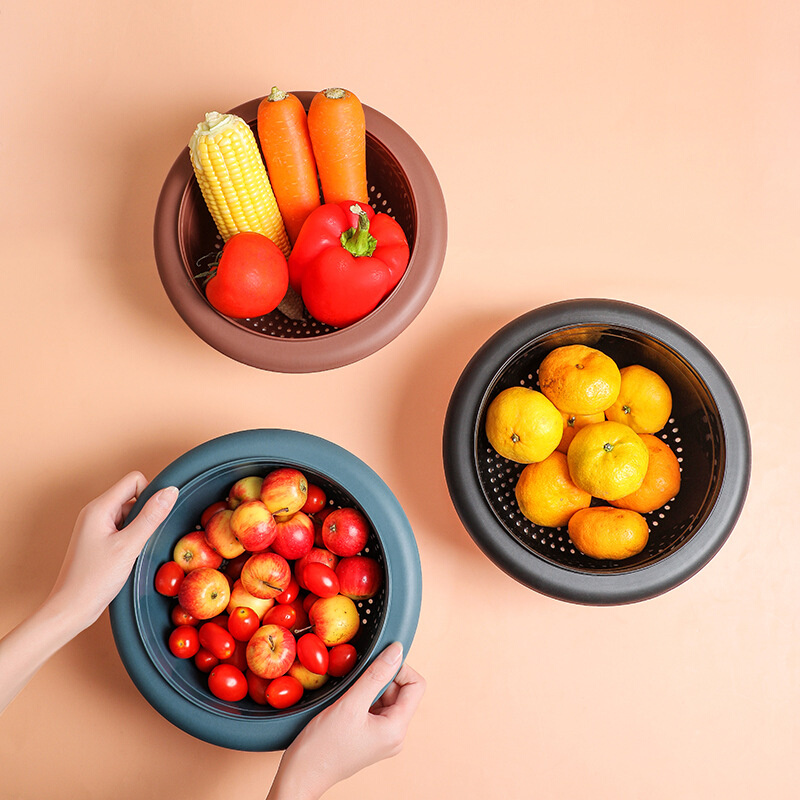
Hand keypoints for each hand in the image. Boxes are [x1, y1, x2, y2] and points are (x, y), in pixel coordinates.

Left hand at [1, 471, 177, 714]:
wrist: (71, 608)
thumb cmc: (94, 579)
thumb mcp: (129, 546)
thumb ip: (151, 517)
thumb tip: (170, 491)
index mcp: (99, 508)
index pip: (134, 480)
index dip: (150, 494)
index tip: (154, 519)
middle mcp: (95, 512)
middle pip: (132, 495)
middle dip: (145, 513)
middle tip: (142, 539)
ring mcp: (95, 525)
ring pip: (129, 512)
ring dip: (138, 526)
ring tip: (133, 550)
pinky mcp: (98, 539)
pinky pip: (122, 526)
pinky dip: (131, 536)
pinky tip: (128, 555)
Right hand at [268, 642, 425, 799]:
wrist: (300, 775)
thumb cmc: (322, 747)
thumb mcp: (350, 704)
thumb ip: (376, 675)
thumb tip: (396, 651)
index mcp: (396, 729)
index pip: (416, 685)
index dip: (400, 668)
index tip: (378, 662)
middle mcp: (394, 735)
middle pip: (401, 691)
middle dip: (381, 679)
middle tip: (358, 681)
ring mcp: (382, 737)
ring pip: (386, 698)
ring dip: (370, 688)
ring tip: (348, 696)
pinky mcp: (369, 737)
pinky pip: (374, 708)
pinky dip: (363, 698)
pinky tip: (345, 704)